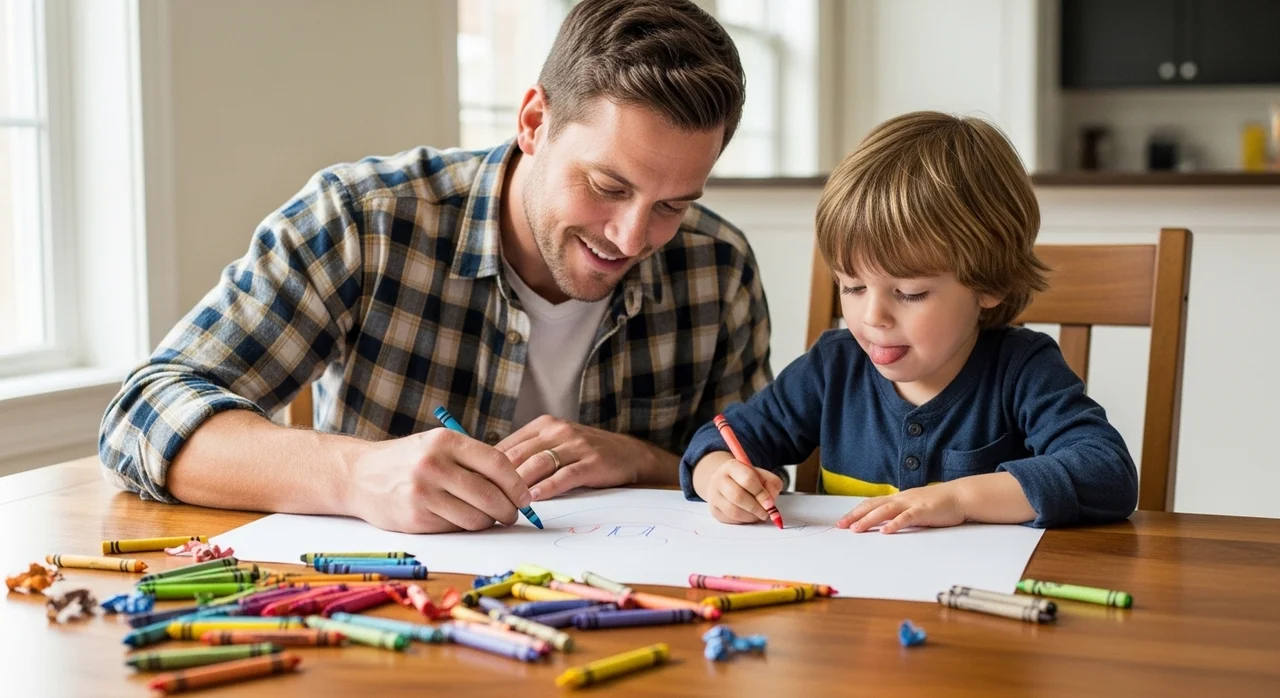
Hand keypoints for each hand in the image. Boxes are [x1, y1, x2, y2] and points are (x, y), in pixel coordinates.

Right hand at [345, 427, 531, 533]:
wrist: (358, 476)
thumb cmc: (407, 461)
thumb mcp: (437, 446)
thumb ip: (472, 461)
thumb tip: (515, 486)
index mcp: (445, 441)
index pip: (497, 464)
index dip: (517, 484)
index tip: (525, 497)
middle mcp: (434, 465)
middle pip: (490, 495)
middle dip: (508, 509)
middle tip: (512, 514)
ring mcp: (423, 493)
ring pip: (476, 517)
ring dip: (487, 522)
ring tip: (486, 517)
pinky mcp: (414, 519)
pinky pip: (455, 529)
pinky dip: (464, 527)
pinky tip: (458, 519)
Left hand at [497, 415, 677, 500]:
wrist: (629, 454)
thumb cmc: (586, 453)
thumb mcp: (556, 444)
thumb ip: (528, 454)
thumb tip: (490, 474)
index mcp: (543, 425)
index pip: (508, 446)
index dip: (488, 467)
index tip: (474, 486)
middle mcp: (557, 430)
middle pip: (519, 455)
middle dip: (498, 479)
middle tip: (482, 500)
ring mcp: (575, 445)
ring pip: (538, 464)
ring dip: (518, 485)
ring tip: (504, 503)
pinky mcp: (591, 461)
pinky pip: (563, 476)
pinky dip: (546, 488)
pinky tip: (534, 500)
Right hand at [693, 453, 783, 524]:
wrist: (726, 482)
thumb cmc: (746, 479)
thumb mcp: (761, 475)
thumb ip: (771, 484)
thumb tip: (770, 503)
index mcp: (732, 466)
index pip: (747, 479)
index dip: (761, 494)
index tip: (770, 504)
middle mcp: (719, 479)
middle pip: (738, 496)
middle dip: (756, 508)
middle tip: (766, 513)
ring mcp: (714, 495)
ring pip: (733, 511)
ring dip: (750, 516)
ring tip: (758, 514)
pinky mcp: (714, 510)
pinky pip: (730, 519)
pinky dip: (743, 521)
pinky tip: (749, 516)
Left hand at [837, 481, 966, 532]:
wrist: (960, 496)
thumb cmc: (938, 503)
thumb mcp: (914, 505)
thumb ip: (900, 512)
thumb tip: (884, 522)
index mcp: (898, 498)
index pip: (872, 503)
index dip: (856, 512)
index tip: (842, 522)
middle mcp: (901, 499)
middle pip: (873, 506)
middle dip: (855, 516)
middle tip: (840, 526)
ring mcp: (912, 504)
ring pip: (885, 510)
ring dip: (869, 520)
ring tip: (856, 529)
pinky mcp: (924, 511)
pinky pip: (906, 517)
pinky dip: (894, 524)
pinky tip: (885, 531)